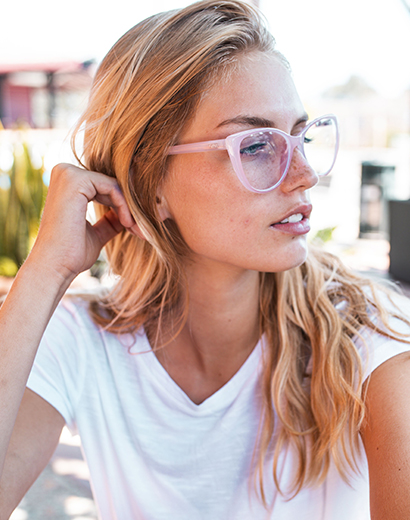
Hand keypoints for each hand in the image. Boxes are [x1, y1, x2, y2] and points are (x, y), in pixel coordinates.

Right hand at [29, 163, 139, 284]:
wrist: (55, 267)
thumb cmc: (72, 254)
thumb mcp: (97, 233)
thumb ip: (110, 221)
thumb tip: (128, 215)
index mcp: (68, 183)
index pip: (106, 187)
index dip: (125, 207)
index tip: (138, 228)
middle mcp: (65, 172)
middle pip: (112, 184)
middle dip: (130, 208)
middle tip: (143, 229)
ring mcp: (68, 174)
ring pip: (115, 185)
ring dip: (130, 208)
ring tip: (136, 229)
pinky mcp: (75, 181)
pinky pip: (112, 187)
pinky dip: (124, 206)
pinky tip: (127, 223)